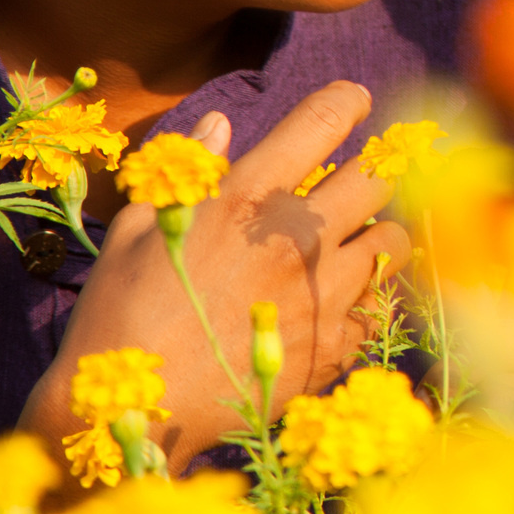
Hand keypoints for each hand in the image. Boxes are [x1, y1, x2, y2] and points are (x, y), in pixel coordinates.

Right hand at [19, 81, 412, 467]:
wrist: (130, 412)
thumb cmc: (119, 314)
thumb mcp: (137, 228)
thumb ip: (189, 170)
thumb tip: (221, 124)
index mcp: (245, 197)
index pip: (324, 120)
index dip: (347, 101)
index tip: (354, 101)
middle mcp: (295, 237)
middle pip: (377, 174)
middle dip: (375, 165)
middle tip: (360, 173)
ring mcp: (322, 294)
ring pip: (394, 239)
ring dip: (377, 231)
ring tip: (352, 240)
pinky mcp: (333, 346)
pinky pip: (379, 307)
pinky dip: (366, 300)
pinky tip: (338, 303)